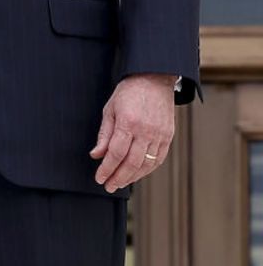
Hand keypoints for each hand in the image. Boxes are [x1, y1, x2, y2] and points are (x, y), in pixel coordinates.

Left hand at [89, 72, 176, 192]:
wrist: (154, 79)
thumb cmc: (128, 93)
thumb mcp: (110, 109)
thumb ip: (104, 135)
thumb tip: (96, 155)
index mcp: (128, 122)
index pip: (116, 153)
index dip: (107, 169)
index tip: (99, 178)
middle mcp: (145, 131)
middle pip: (131, 162)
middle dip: (118, 178)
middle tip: (108, 186)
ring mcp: (159, 135)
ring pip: (146, 164)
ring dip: (132, 177)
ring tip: (120, 183)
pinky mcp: (168, 136)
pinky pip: (158, 159)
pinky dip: (147, 170)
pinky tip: (137, 174)